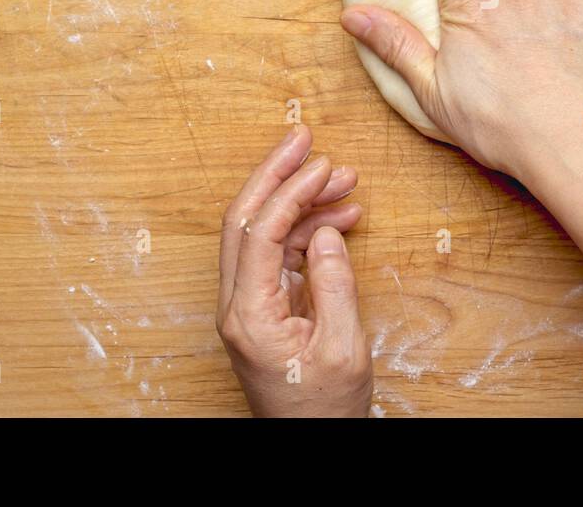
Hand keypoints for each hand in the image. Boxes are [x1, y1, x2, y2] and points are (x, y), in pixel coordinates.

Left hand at [216, 125, 371, 416]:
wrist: (313, 445)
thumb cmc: (325, 410)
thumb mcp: (343, 348)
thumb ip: (335, 286)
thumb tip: (328, 230)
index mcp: (248, 315)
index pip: (259, 233)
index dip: (290, 191)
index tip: (321, 164)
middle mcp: (238, 306)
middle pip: (245, 220)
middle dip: (275, 174)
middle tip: (305, 138)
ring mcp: (247, 306)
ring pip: (263, 233)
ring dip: (301, 201)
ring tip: (345, 180)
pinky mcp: (264, 308)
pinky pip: (279, 253)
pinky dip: (308, 229)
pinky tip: (341, 216)